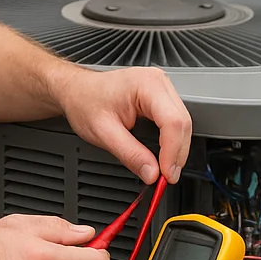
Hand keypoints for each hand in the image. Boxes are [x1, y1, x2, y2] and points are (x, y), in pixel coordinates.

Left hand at [51, 66, 191, 183]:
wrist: (77, 91)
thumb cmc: (85, 102)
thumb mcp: (103, 133)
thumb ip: (130, 154)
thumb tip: (152, 173)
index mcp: (146, 84)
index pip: (172, 121)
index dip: (173, 151)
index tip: (166, 174)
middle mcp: (159, 82)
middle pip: (183, 123)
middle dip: (177, 154)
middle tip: (167, 177)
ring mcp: (162, 88)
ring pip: (183, 123)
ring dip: (177, 149)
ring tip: (165, 169)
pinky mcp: (162, 98)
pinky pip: (176, 121)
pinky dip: (173, 141)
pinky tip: (164, 154)